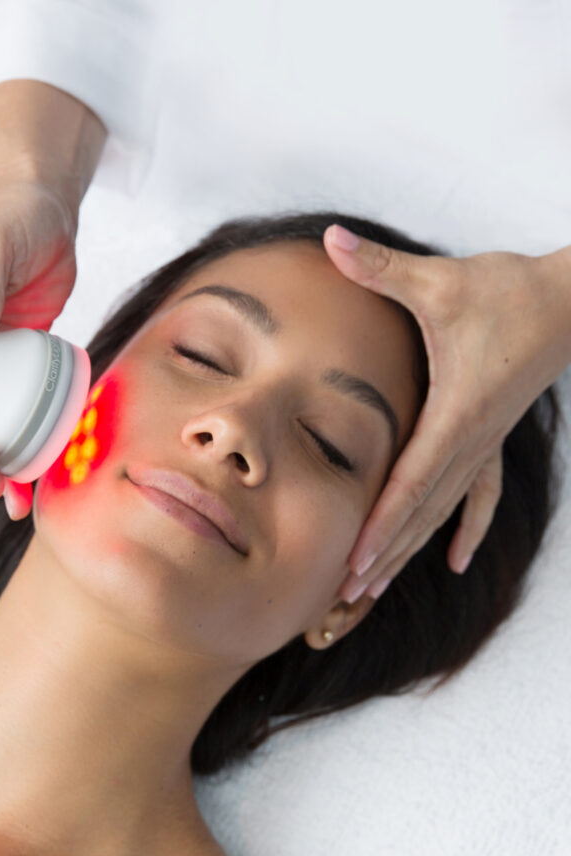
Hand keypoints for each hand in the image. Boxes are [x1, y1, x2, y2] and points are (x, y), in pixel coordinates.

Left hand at [322, 224, 570, 603]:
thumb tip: (330, 237)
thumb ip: (381, 267)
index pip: (410, 482)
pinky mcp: (490, 439)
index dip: (380, 525)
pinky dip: (462, 529)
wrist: (570, 300)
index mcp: (456, 413)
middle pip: (422, 513)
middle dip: (385, 554)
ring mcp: (484, 446)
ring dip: (409, 550)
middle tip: (346, 595)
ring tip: (374, 588)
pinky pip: (477, 497)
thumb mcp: (441, 280)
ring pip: (442, 513)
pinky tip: (456, 561)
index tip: (353, 562)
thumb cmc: (508, 290)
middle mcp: (472, 441)